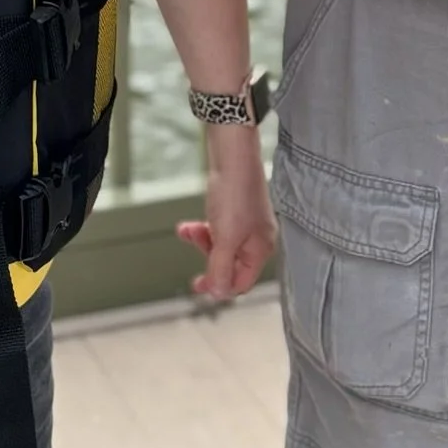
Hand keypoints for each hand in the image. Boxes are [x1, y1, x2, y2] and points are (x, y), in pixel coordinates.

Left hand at [176, 126, 275, 301]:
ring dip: (201, 241)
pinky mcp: (235, 209)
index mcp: (260, 250)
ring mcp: (246, 223)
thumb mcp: (225, 238)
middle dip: (208, 259)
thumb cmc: (233, 195)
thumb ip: (221, 269)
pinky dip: (202, 228)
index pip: (241, 282)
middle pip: (230, 264)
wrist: (232, 154)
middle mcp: (256, 239)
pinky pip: (218, 228)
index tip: (198, 284)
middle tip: (192, 255)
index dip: (220, 286)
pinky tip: (188, 225)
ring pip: (221, 245)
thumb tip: (219, 293)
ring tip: (187, 230)